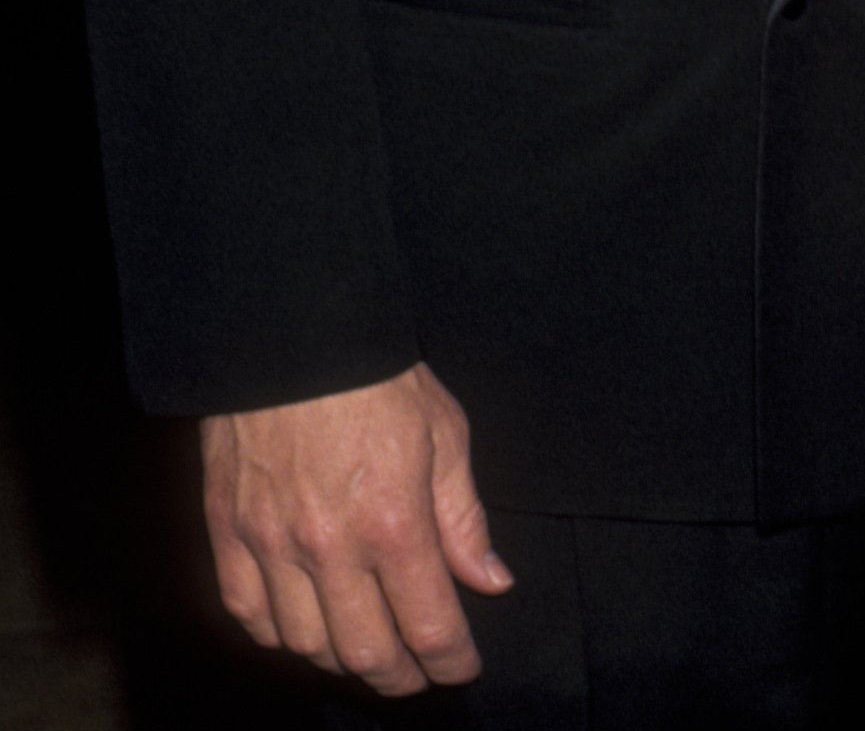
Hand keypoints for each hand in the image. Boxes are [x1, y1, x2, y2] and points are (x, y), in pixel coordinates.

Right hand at [201, 362, 511, 696]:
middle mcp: (330, 546)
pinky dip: (280, 636)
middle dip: (402, 677)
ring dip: (342, 660)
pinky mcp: (228, 532)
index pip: (429, 627)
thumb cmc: (377, 375)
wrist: (294, 331)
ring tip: (368, 648)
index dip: (451, 662)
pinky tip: (305, 627)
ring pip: (306, 645)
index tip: (462, 668)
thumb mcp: (445, 433)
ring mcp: (272, 543)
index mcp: (394, 521)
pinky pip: (249, 614)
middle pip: (367, 653)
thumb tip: (491, 582)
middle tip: (419, 673)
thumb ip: (464, 518)